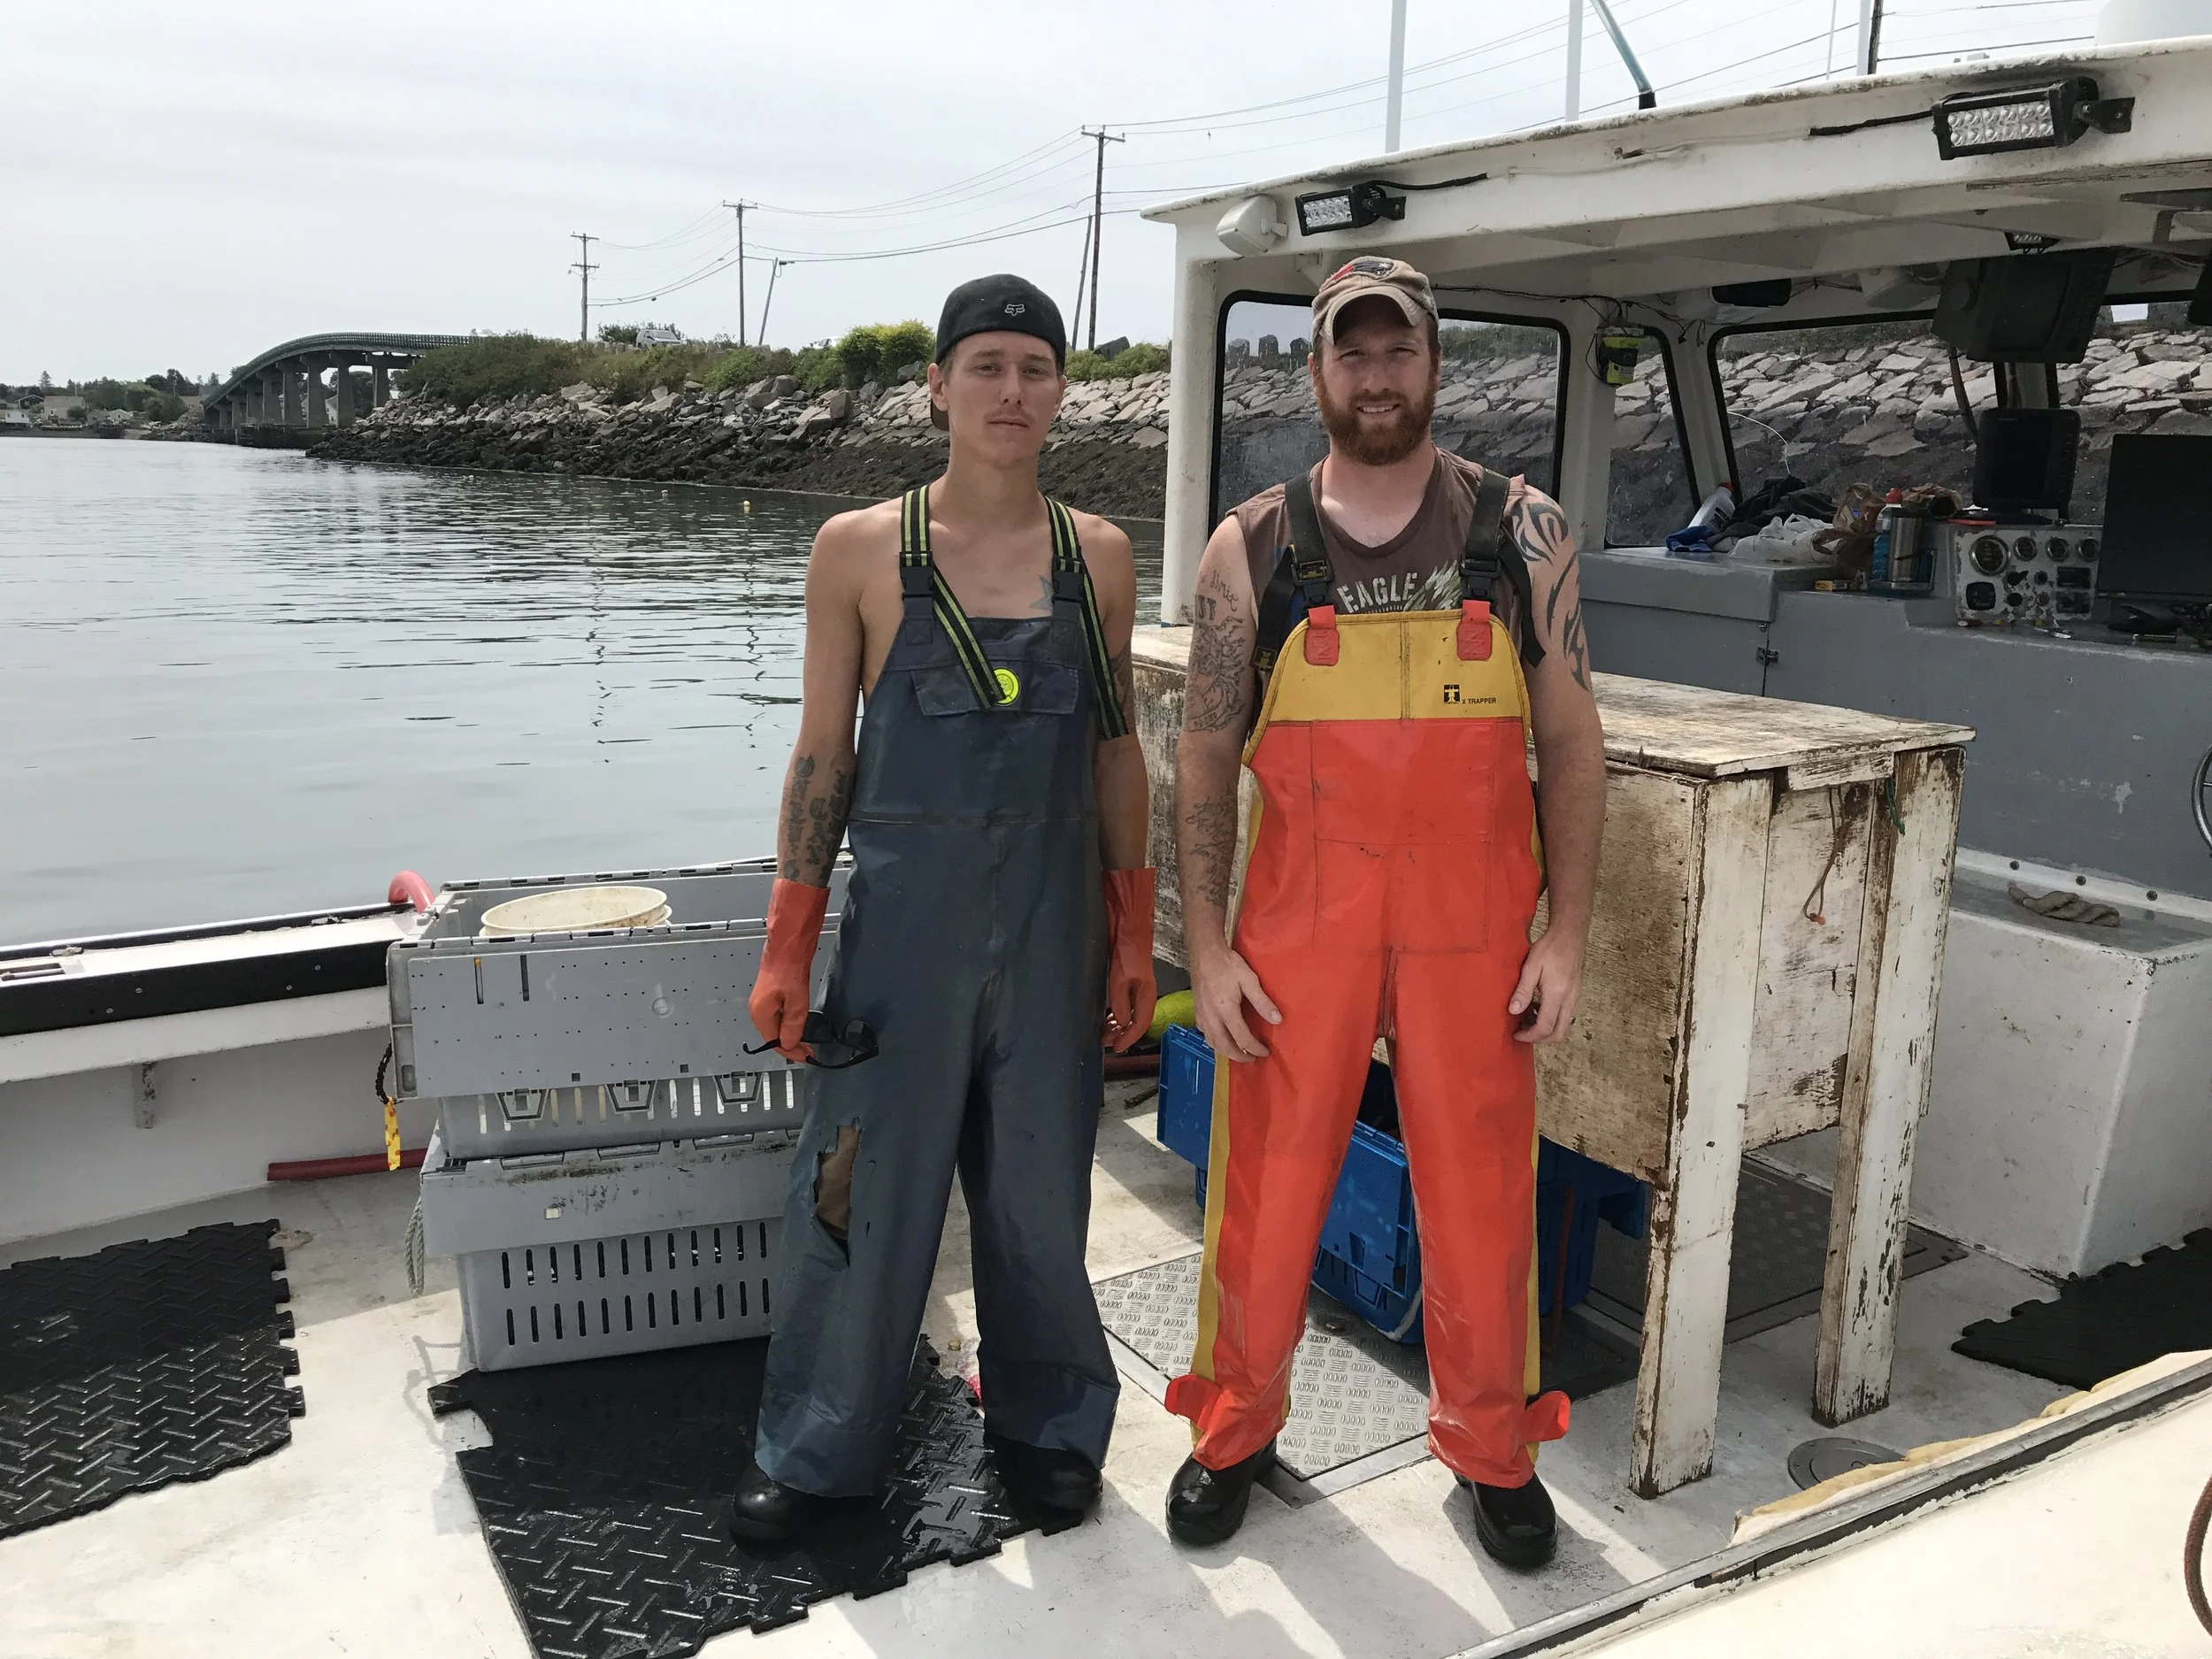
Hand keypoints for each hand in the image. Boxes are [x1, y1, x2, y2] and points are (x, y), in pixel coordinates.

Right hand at [748, 878, 826, 1061]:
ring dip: (790, 1035)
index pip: (775, 1042)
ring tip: (805, 1041)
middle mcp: (758, 1009)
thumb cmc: (788, 968)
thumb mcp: (796, 1002)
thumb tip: (791, 1043)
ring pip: (776, 1026)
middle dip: (791, 1046)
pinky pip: (778, 1016)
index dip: (792, 1052)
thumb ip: (794, 1025)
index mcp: (761, 1013)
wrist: (787, 945)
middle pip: (773, 1036)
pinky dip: (788, 1024)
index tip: (806, 1056)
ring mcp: (763, 1001)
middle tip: (808, 1051)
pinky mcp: (770, 994)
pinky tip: (798, 1024)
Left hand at [1102, 867, 1157, 1053]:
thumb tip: (1120, 1021)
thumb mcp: (1121, 978)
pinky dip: (1114, 1013)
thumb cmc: (1128, 949)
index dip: (1129, 1039)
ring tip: (1102, 1032)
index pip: (1141, 1024)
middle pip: (1134, 1021)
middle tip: (1105, 1042)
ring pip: (1127, 1013)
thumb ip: (1120, 1002)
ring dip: (1116, 1024)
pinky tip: (1105, 1015)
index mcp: (1146, 995)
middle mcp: (1142, 993)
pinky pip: (1122, 1003)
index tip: (1116, 1048)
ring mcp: (1135, 986)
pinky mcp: (1126, 979)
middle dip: (1121, 1034)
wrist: (1128, 926)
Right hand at [1191, 944, 1280, 1062]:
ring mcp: (1202, 1015)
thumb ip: (1262, 1001)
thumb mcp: (1249, 980)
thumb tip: (1277, 1020)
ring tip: (1239, 1053)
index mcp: (1226, 1010)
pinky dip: (1215, 1042)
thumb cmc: (1228, 964)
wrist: (1204, 953)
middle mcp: (1212, 1017)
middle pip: (1225, 1046)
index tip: (1265, 1051)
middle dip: (1240, 1056)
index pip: (1242, 1039)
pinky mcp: (1197, 1012)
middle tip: (1253, 1058)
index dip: (1255, 1048)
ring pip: (1212, 1043)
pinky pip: (1205, 1034)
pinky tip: (1222, 1038)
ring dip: (1226, 1051)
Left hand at [1509, 927, 1584, 1043]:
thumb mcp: (1531, 967)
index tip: (1516, 1034)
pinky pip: (1567, 1017)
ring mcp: (1575, 998)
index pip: (1545, 1027)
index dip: (1530, 1036)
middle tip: (1523, 1033)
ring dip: (1547, 1030)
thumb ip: (1523, 990)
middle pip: (1559, 1033)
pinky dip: (1553, 1021)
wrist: (1570, 935)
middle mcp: (1570, 1001)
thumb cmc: (1549, 948)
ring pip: (1564, 1026)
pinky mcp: (1576, 994)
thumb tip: (1513, 1011)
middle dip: (1540, 1039)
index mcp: (1557, 995)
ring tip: (1528, 1021)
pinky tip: (1539, 1010)